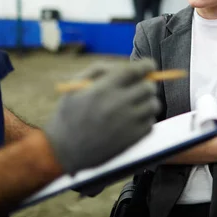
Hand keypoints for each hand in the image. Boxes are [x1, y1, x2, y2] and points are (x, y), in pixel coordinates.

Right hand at [44, 59, 160, 173]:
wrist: (63, 151)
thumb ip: (100, 70)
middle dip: (145, 84)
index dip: (146, 65)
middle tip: (138, 87)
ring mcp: (127, 124)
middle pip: (148, 87)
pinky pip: (151, 123)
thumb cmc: (69, 114)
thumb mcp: (75, 86)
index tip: (149, 66)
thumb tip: (128, 66)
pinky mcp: (132, 139)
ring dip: (147, 102)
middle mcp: (117, 105)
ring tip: (134, 105)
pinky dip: (144, 119)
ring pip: (153, 105)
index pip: (136, 71)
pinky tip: (131, 121)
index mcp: (103, 89)